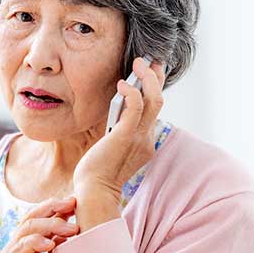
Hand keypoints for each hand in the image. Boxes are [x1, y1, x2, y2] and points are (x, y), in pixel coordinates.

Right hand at [0, 196, 78, 252]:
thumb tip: (73, 236)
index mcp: (28, 245)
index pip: (40, 218)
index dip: (57, 208)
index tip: (76, 202)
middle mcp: (17, 245)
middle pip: (32, 216)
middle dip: (53, 207)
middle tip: (73, 203)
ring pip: (28, 228)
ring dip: (50, 224)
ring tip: (70, 227)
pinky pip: (21, 248)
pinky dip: (36, 242)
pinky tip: (51, 244)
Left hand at [72, 58, 166, 227]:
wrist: (95, 192)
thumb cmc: (97, 172)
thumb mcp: (112, 147)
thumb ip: (119, 130)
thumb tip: (117, 110)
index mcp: (145, 141)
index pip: (153, 111)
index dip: (154, 90)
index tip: (150, 73)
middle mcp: (146, 138)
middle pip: (159, 101)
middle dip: (156, 78)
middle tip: (150, 61)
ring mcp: (139, 137)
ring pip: (154, 100)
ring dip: (148, 78)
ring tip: (139, 63)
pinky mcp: (126, 136)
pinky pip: (135, 107)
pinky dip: (132, 92)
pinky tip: (122, 83)